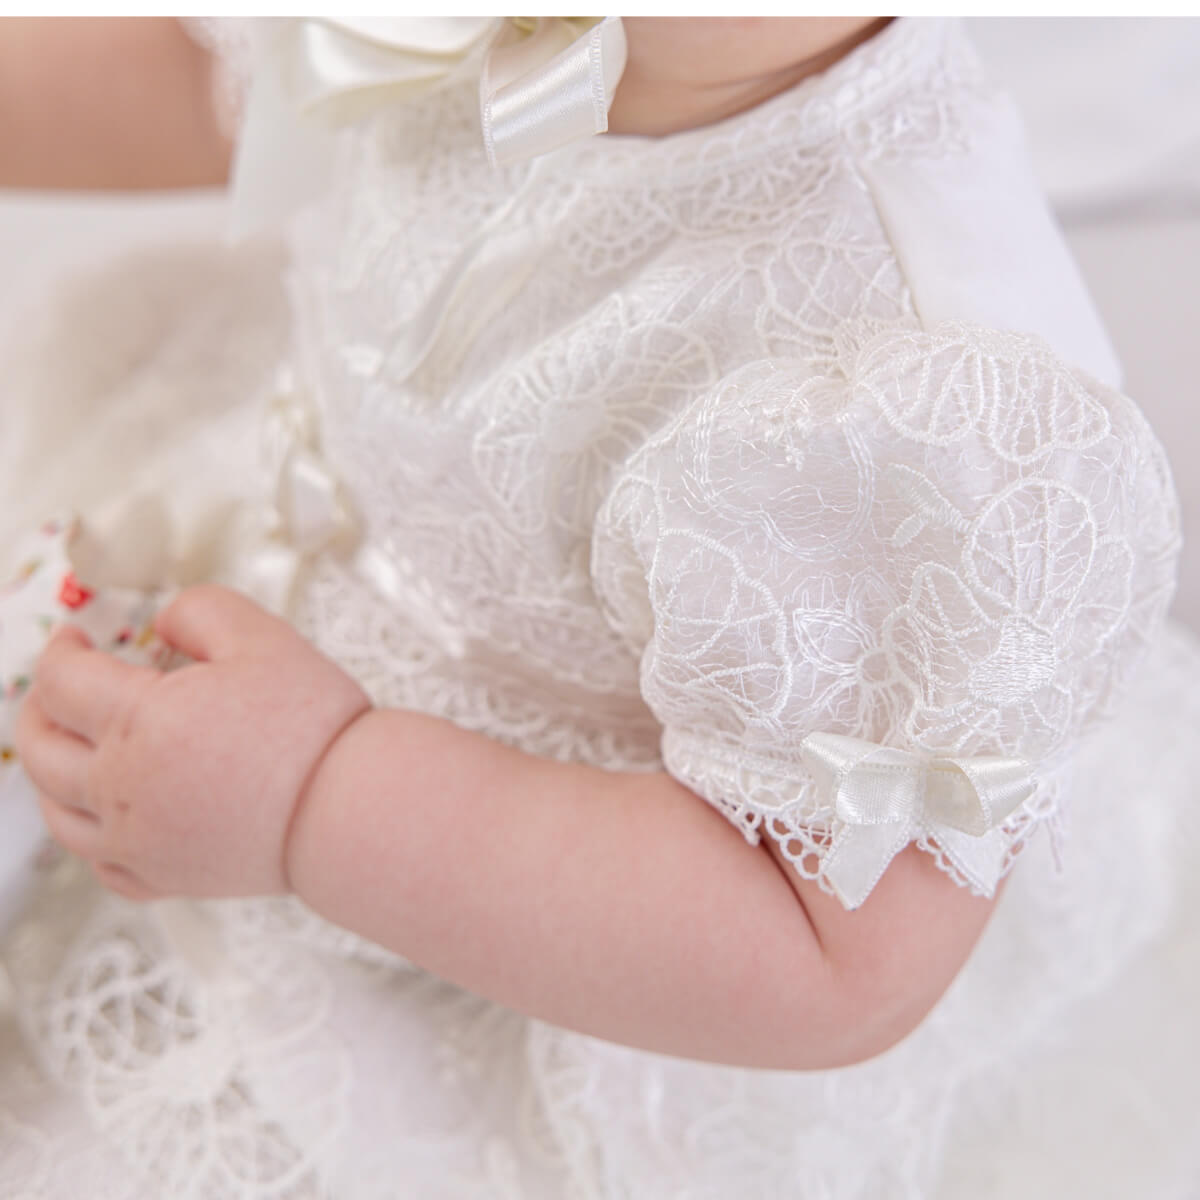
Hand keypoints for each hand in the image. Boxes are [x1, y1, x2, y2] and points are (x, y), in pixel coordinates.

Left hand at [14, 585, 370, 900]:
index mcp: (139, 721)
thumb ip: (199, 611)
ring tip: (71, 746)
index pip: (62, 680)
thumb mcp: (262, 637)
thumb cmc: (312, 727)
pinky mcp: (164, 878)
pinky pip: (98, 863)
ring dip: (49, 769)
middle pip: (39, 746)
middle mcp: (121, 786)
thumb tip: (162, 624)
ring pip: (55, 811)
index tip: (77, 637)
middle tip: (61, 685)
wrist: (350, 811)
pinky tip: (105, 816)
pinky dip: (87, 833)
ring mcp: (137, 840)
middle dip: (39, 706)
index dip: (61, 649)